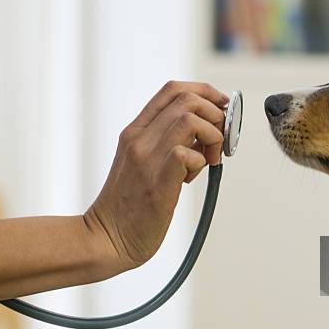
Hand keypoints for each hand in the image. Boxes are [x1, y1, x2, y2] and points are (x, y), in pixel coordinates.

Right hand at [84, 81, 228, 274]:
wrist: (106, 238)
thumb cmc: (130, 205)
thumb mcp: (143, 163)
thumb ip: (168, 144)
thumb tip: (206, 134)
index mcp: (135, 131)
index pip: (173, 90)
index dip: (205, 91)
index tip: (222, 106)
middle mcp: (138, 139)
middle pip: (187, 99)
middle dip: (216, 114)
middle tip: (219, 141)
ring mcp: (146, 159)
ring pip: (190, 120)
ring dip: (212, 136)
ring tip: (209, 160)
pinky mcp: (157, 182)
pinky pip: (187, 154)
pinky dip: (201, 162)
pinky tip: (191, 179)